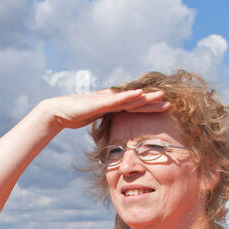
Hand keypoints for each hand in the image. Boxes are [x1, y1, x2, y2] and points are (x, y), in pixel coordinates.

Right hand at [38, 88, 170, 132]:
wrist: (58, 112)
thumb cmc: (74, 116)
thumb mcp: (94, 120)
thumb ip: (104, 123)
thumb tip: (111, 134)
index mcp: (112, 105)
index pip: (134, 106)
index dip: (148, 108)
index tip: (162, 110)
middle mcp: (111, 99)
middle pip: (136, 101)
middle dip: (153, 102)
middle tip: (169, 103)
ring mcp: (106, 99)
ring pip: (130, 98)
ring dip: (146, 98)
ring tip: (161, 97)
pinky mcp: (100, 101)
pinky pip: (117, 99)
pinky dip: (129, 97)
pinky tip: (140, 94)